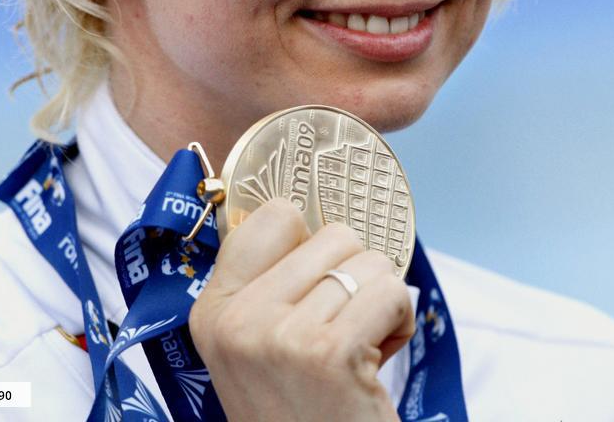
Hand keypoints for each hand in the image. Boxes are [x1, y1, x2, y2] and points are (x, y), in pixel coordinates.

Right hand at [189, 197, 414, 421]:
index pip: (274, 216)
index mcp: (212, 310)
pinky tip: (378, 362)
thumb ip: (272, 286)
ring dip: (380, 301)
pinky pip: (391, 292)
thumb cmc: (301, 413)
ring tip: (359, 350)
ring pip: (367, 261)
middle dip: (354, 276)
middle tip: (342, 331)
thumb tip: (311, 213)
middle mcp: (237, 319)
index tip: (318, 284)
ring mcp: (279, 335)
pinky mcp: (328, 353)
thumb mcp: (258, 350)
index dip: (312, 242)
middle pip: (331, 234)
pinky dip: (400, 322)